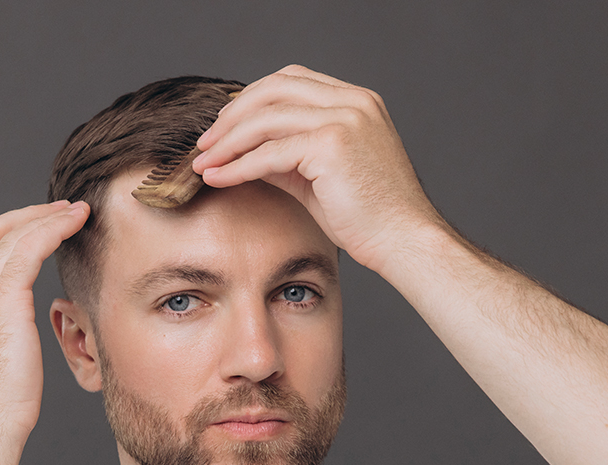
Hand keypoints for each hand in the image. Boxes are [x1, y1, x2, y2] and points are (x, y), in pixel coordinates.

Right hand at [0, 201, 88, 450]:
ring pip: (10, 235)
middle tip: (59, 209)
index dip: (9, 236)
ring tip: (76, 211)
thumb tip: (16, 343)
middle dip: (26, 215)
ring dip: (46, 216)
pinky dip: (53, 228)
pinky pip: (29, 247)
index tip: (38, 229)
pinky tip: (76, 222)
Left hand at [192, 65, 439, 272]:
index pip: (291, 80)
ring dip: (227, 140)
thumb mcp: (319, 176)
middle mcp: (353, 101)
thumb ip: (285, 157)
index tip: (225, 126)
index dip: (252, 99)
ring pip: (266, 118)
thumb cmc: (369, 217)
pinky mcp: (332, 144)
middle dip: (232, 115)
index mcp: (357, 101)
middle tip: (205, 142)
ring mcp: (345, 118)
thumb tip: (242, 154)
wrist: (403, 241)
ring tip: (204, 162)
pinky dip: (238, 166)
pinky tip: (218, 178)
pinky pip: (269, 152)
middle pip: (274, 88)